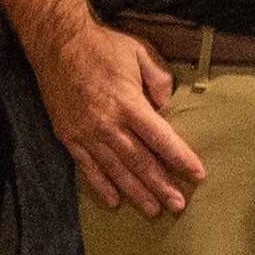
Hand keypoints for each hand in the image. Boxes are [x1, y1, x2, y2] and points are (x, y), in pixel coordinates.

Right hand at [34, 22, 208, 215]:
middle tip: (178, 205)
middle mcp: (108, 125)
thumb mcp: (140, 52)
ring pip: (116, 170)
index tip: (197, 174)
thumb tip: (166, 106)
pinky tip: (115, 201)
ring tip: (153, 210)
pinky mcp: (69, 137)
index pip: (161, 139)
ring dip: (136, 192)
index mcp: (129, 104)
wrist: (57, 43)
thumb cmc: (102, 46)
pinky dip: (101, 185)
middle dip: (161, 185)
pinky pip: (87, 167)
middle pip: (140, 162)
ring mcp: (87, 134)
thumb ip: (159, 79)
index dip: (180, 158)